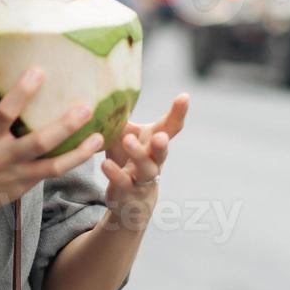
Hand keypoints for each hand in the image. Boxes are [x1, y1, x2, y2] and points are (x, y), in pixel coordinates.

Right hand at [0, 56, 104, 237]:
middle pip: (38, 142)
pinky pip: (52, 173)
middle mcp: (2, 156)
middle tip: (86, 107)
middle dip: (64, 126)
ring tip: (99, 136)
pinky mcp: (25, 186)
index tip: (39, 71)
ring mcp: (17, 174)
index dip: (21, 93)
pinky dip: (72, 162)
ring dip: (78, 153)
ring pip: (53, 166)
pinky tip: (89, 149)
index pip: (4, 113)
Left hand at [102, 93, 189, 219]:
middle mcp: (154, 160)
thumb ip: (119, 118)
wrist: (129, 199)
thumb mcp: (124, 135)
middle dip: (162, 143)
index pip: (172, 127)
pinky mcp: (128, 192)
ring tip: (128, 140)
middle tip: (160, 135)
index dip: (179, 113)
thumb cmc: (127, 159)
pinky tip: (105, 164)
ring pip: (146, 168)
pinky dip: (114, 174)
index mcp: (155, 143)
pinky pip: (123, 183)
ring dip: (138, 155)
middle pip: (162, 152)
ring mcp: (143, 178)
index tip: (185, 96)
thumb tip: (104, 90)